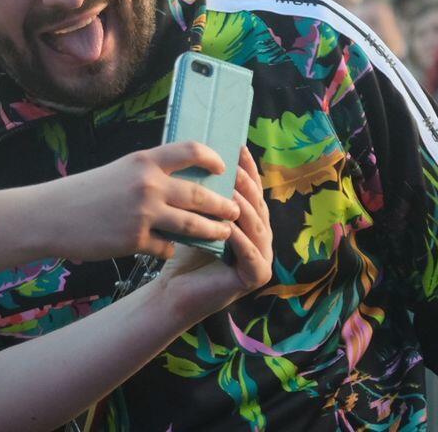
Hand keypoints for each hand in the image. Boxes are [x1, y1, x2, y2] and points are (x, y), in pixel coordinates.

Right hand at [40, 141, 241, 261]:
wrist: (52, 216)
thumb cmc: (86, 192)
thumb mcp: (120, 171)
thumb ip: (150, 173)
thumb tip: (184, 178)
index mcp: (144, 161)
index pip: (191, 150)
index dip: (213, 157)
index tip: (224, 167)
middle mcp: (147, 185)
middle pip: (200, 194)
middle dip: (223, 205)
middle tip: (235, 210)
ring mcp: (143, 214)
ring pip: (192, 225)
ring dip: (212, 230)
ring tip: (223, 232)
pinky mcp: (135, 240)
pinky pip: (167, 246)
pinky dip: (172, 247)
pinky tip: (171, 247)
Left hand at [154, 147, 272, 321]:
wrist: (174, 291)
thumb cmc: (184, 251)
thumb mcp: (197, 216)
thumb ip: (206, 194)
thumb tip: (202, 156)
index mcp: (252, 221)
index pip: (252, 190)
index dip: (248, 169)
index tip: (238, 147)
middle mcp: (262, 237)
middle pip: (256, 205)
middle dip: (246, 183)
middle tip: (234, 165)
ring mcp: (263, 257)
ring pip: (256, 226)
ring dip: (243, 206)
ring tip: (230, 189)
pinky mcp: (256, 276)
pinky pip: (250, 252)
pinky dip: (239, 238)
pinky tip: (227, 226)